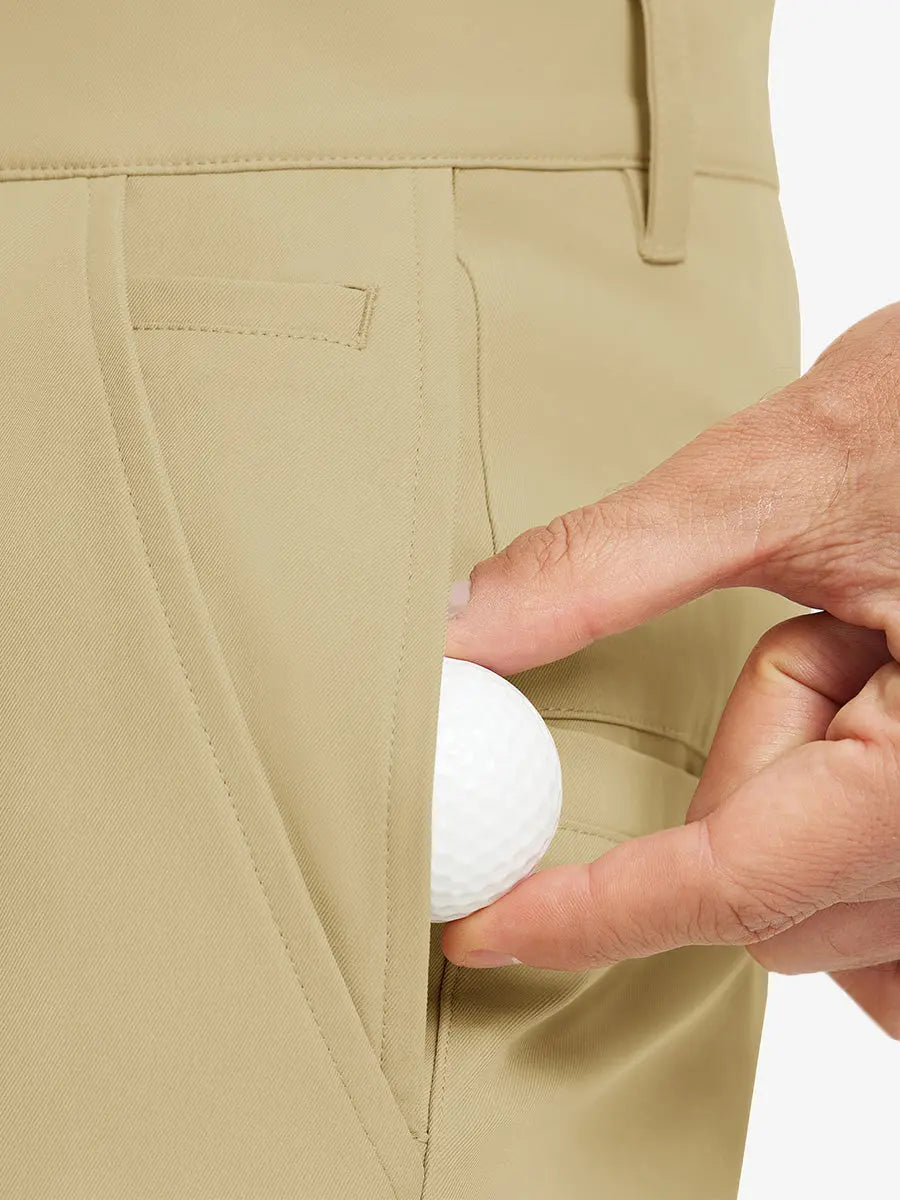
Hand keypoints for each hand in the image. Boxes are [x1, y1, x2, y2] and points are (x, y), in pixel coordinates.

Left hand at [442, 304, 899, 1037]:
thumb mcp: (788, 471)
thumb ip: (608, 563)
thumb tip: (463, 627)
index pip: (732, 884)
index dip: (589, 913)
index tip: (486, 928)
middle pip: (779, 899)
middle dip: (746, 764)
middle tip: (816, 629)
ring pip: (839, 910)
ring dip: (806, 797)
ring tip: (880, 656)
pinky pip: (895, 904)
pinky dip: (851, 839)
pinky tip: (892, 713)